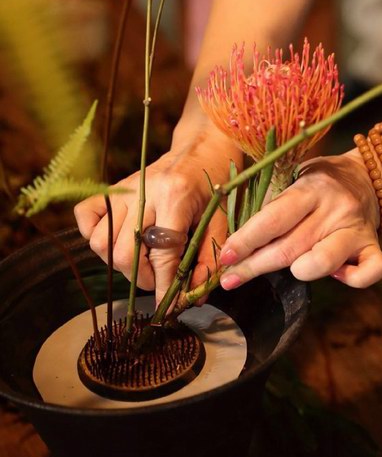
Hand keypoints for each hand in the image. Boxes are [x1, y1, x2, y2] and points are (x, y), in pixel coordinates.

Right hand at [74, 138, 238, 303]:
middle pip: (124, 252)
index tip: (167, 308)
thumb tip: (194, 296)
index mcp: (175, 199)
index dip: (163, 287)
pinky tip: (116, 242)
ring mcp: (123, 190)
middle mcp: (143, 193)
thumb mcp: (220, 223)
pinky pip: (86, 217)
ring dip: (118, 264)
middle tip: (157, 282)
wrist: (202, 149)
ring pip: (101, 241)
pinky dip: (93, 235)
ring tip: (141, 264)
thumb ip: (208, 259)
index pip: (162, 255)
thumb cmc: (214, 186)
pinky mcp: (111, 189)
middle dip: (141, 279)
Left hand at [218, 152, 381, 288]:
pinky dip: (351, 279)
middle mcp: (335, 208)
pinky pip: (369, 272)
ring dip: (300, 272)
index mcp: (311, 188)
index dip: (246, 241)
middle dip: (255, 266)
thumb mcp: (293, 178)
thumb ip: (271, 206)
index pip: (273, 219)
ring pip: (324, 261)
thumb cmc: (318, 183)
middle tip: (229, 280)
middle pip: (290, 247)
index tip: (224, 258)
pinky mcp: (374, 246)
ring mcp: (357, 229)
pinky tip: (336, 273)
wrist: (367, 175)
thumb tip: (237, 245)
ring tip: (290, 272)